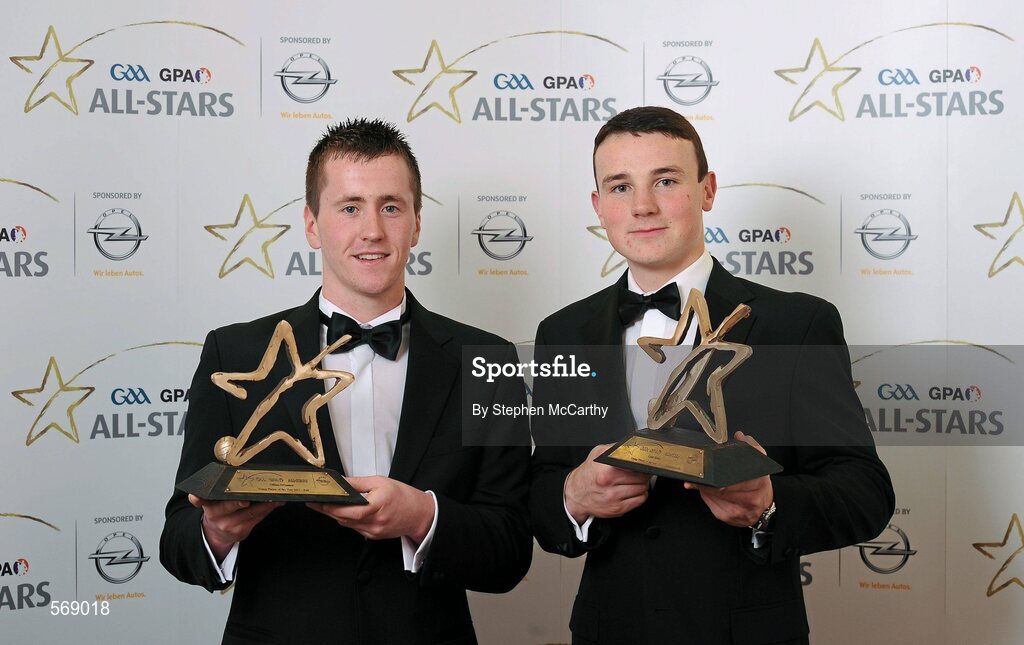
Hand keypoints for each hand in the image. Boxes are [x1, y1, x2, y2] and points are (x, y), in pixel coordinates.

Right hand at [188, 495, 283, 560]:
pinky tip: (276, 503)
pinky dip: (267, 510)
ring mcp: (231, 526)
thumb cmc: (217, 511)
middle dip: (252, 501)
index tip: (245, 502)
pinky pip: (257, 519)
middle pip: (237, 508)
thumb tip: (229, 477)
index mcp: (211, 508)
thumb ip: (210, 494)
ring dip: (267, 504)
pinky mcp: (242, 531)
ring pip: (251, 513)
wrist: (216, 533)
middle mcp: (220, 518)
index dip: (232, 503)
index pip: (217, 504)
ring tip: (278, 496)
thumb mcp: (210, 502)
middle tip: (265, 494)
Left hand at [307, 476, 433, 542]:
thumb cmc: (402, 496)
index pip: (347, 509)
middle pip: (343, 518)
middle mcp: (374, 522)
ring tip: (326, 505)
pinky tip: (345, 512)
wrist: (419, 514)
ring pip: (347, 524)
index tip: (317, 500)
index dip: (329, 506)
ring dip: (336, 515)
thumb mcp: (380, 482)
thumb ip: (358, 483)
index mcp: (376, 505)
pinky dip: (347, 520)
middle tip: (315, 503)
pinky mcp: (372, 536)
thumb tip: (340, 481)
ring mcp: (373, 532)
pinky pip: (355, 528)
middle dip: (327, 510)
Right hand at [564, 444, 651, 523]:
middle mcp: (609, 484)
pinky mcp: (618, 508)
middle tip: (638, 471)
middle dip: (643, 473)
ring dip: (642, 484)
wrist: (576, 494)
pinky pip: (640, 500)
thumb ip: (616, 448)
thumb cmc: (589, 473)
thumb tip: (634, 446)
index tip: (642, 462)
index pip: (634, 465)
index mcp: (605, 469)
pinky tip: (632, 490)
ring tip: (634, 481)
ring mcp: (614, 498)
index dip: (641, 463)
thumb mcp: (598, 453)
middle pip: (641, 477)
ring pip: (642, 488)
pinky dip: (640, 495)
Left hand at [683, 431, 773, 527]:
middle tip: (693, 477)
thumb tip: (739, 436)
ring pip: (715, 497)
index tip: (703, 471)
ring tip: (698, 482)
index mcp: (759, 479)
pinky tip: (706, 491)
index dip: (716, 475)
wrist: (764, 505)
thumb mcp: (758, 462)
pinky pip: (712, 505)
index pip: (734, 476)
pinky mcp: (730, 517)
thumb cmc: (758, 483)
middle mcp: (752, 497)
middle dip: (705, 482)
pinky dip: (706, 497)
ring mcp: (741, 510)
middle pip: (722, 488)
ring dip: (704, 489)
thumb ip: (749, 446)